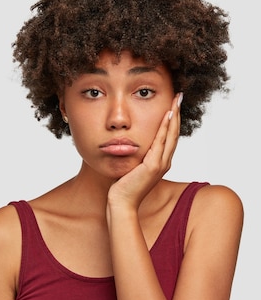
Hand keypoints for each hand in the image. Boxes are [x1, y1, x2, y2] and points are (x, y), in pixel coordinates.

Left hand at [107, 92, 182, 209]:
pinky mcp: (153, 166)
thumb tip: (128, 142)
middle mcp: (164, 162)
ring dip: (174, 117)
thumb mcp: (131, 166)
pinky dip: (165, 128)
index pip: (169, 137)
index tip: (174, 104)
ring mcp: (160, 164)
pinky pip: (161, 143)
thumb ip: (134, 155)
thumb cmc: (122, 186)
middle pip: (174, 133)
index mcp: (160, 162)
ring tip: (176, 101)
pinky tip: (167, 115)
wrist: (121, 202)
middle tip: (179, 96)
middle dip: (177, 113)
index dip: (173, 120)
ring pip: (171, 135)